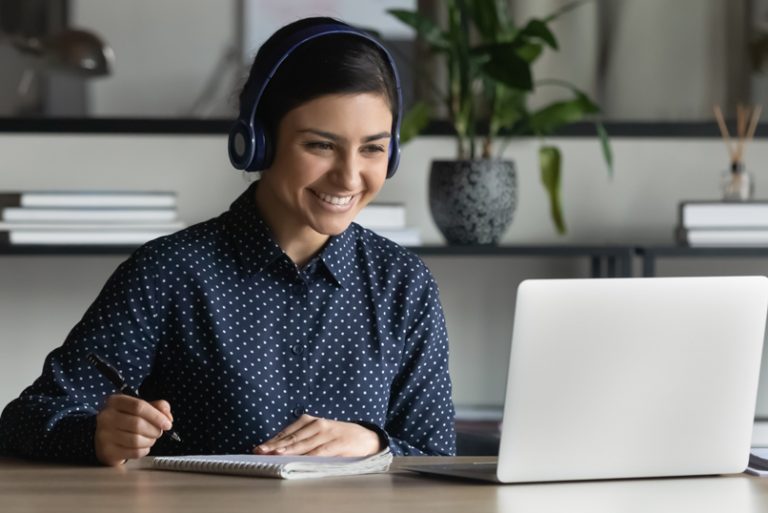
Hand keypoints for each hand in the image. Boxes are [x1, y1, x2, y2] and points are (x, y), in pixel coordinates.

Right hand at [94, 394, 173, 465]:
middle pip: (138, 424)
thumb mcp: (142, 408)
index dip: (157, 416)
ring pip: (136, 440)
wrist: (108, 439)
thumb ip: (159, 407)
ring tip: (150, 439)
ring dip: (150, 441)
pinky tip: (143, 447)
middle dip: (154, 430)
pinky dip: (144, 450)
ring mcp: (104, 435)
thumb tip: (168, 418)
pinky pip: (133, 452)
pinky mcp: (107, 451)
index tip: (168, 424)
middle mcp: (106, 417)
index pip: (139, 406)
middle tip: (159, 432)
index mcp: (115, 401)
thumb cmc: (128, 420)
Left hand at [253, 414, 380, 456]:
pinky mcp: (337, 443)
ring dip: (288, 449)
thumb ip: (304, 439)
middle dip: (275, 444)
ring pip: (304, 443)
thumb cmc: (339, 437)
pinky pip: (320, 450)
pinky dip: (308, 455)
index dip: (273, 439)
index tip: (258, 447)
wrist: (367, 437)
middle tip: (260, 451)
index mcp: (312, 421)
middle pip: (293, 436)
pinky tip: (298, 460)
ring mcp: (328, 433)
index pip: (288, 431)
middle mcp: (318, 424)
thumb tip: (279, 449)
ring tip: (274, 453)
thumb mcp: (321, 434)